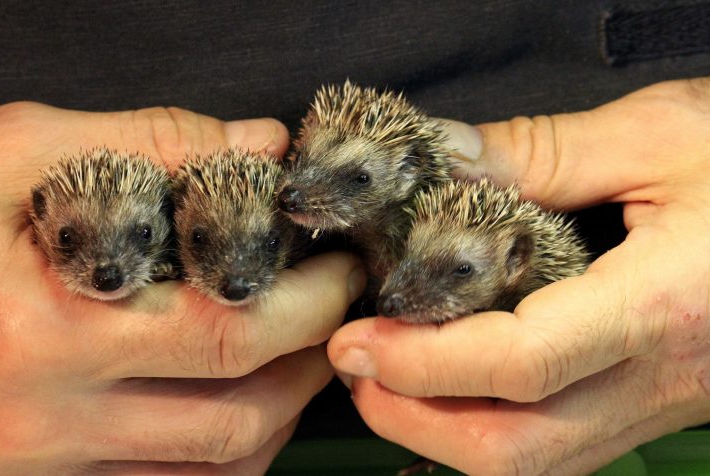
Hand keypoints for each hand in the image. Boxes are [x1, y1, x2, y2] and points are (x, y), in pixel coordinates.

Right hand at [0, 102, 365, 474]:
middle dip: (310, 361)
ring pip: (212, 471)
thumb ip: (145, 144)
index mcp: (38, 332)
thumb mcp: (9, 157)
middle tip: (334, 308)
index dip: (305, 305)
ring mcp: (42, 469)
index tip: (338, 269)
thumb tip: (256, 148)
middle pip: (235, 417)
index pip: (222, 333)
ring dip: (282, 413)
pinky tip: (239, 403)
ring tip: (299, 352)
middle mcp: (43, 422)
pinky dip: (229, 455)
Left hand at [328, 78, 709, 474]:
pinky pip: (560, 448)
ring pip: (538, 466)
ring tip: (386, 380)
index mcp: (661, 307)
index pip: (520, 364)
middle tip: (356, 369)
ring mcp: (659, 404)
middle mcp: (660, 378)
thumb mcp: (657, 135)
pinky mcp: (654, 405)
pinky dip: (488, 431)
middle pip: (518, 451)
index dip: (423, 361)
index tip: (359, 338)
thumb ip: (540, 152)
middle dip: (416, 422)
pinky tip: (451, 389)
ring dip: (443, 435)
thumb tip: (443, 162)